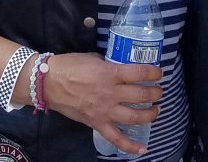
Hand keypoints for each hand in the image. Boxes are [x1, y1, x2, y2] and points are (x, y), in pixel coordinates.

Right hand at [42, 53, 161, 155]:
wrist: (49, 83)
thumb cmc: (70, 66)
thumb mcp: (93, 58)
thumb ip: (109, 65)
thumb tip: (120, 70)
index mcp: (110, 73)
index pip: (140, 73)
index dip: (153, 73)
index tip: (158, 73)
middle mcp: (111, 93)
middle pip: (141, 95)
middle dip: (155, 93)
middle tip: (158, 91)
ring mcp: (105, 110)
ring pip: (135, 117)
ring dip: (150, 114)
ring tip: (156, 110)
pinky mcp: (97, 123)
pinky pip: (116, 138)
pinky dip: (130, 146)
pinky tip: (143, 149)